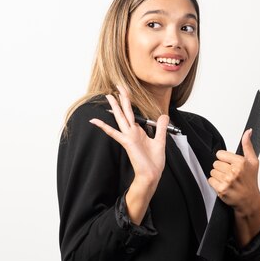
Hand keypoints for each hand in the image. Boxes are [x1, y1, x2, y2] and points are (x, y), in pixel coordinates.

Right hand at [89, 85, 168, 201]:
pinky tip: (95, 121)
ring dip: (115, 106)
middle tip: (117, 85)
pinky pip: (114, 132)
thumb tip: (163, 115)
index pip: (132, 113)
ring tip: (108, 96)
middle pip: (125, 111)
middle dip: (122, 98)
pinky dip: (104, 127)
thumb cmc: (154, 162)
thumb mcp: (160, 140)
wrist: (151, 174)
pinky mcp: (127, 142)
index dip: (129, 101)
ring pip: (120, 117)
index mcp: (138, 131)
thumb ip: (160, 127)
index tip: (125, 91)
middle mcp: (132, 132)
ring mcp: (128, 136)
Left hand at [208, 129, 259, 217]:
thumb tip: (248, 132)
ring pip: (212, 172)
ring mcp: (228, 181)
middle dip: (221, 168)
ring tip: (227, 180)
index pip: (220, 154)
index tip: (230, 165)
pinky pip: (210, 180)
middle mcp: (234, 172)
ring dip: (218, 176)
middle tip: (230, 174)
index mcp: (241, 162)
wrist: (249, 200)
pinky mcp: (221, 190)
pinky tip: (223, 185)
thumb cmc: (251, 181)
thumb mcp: (253, 162)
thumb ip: (248, 145)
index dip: (224, 159)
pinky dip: (215, 183)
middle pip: (215, 163)